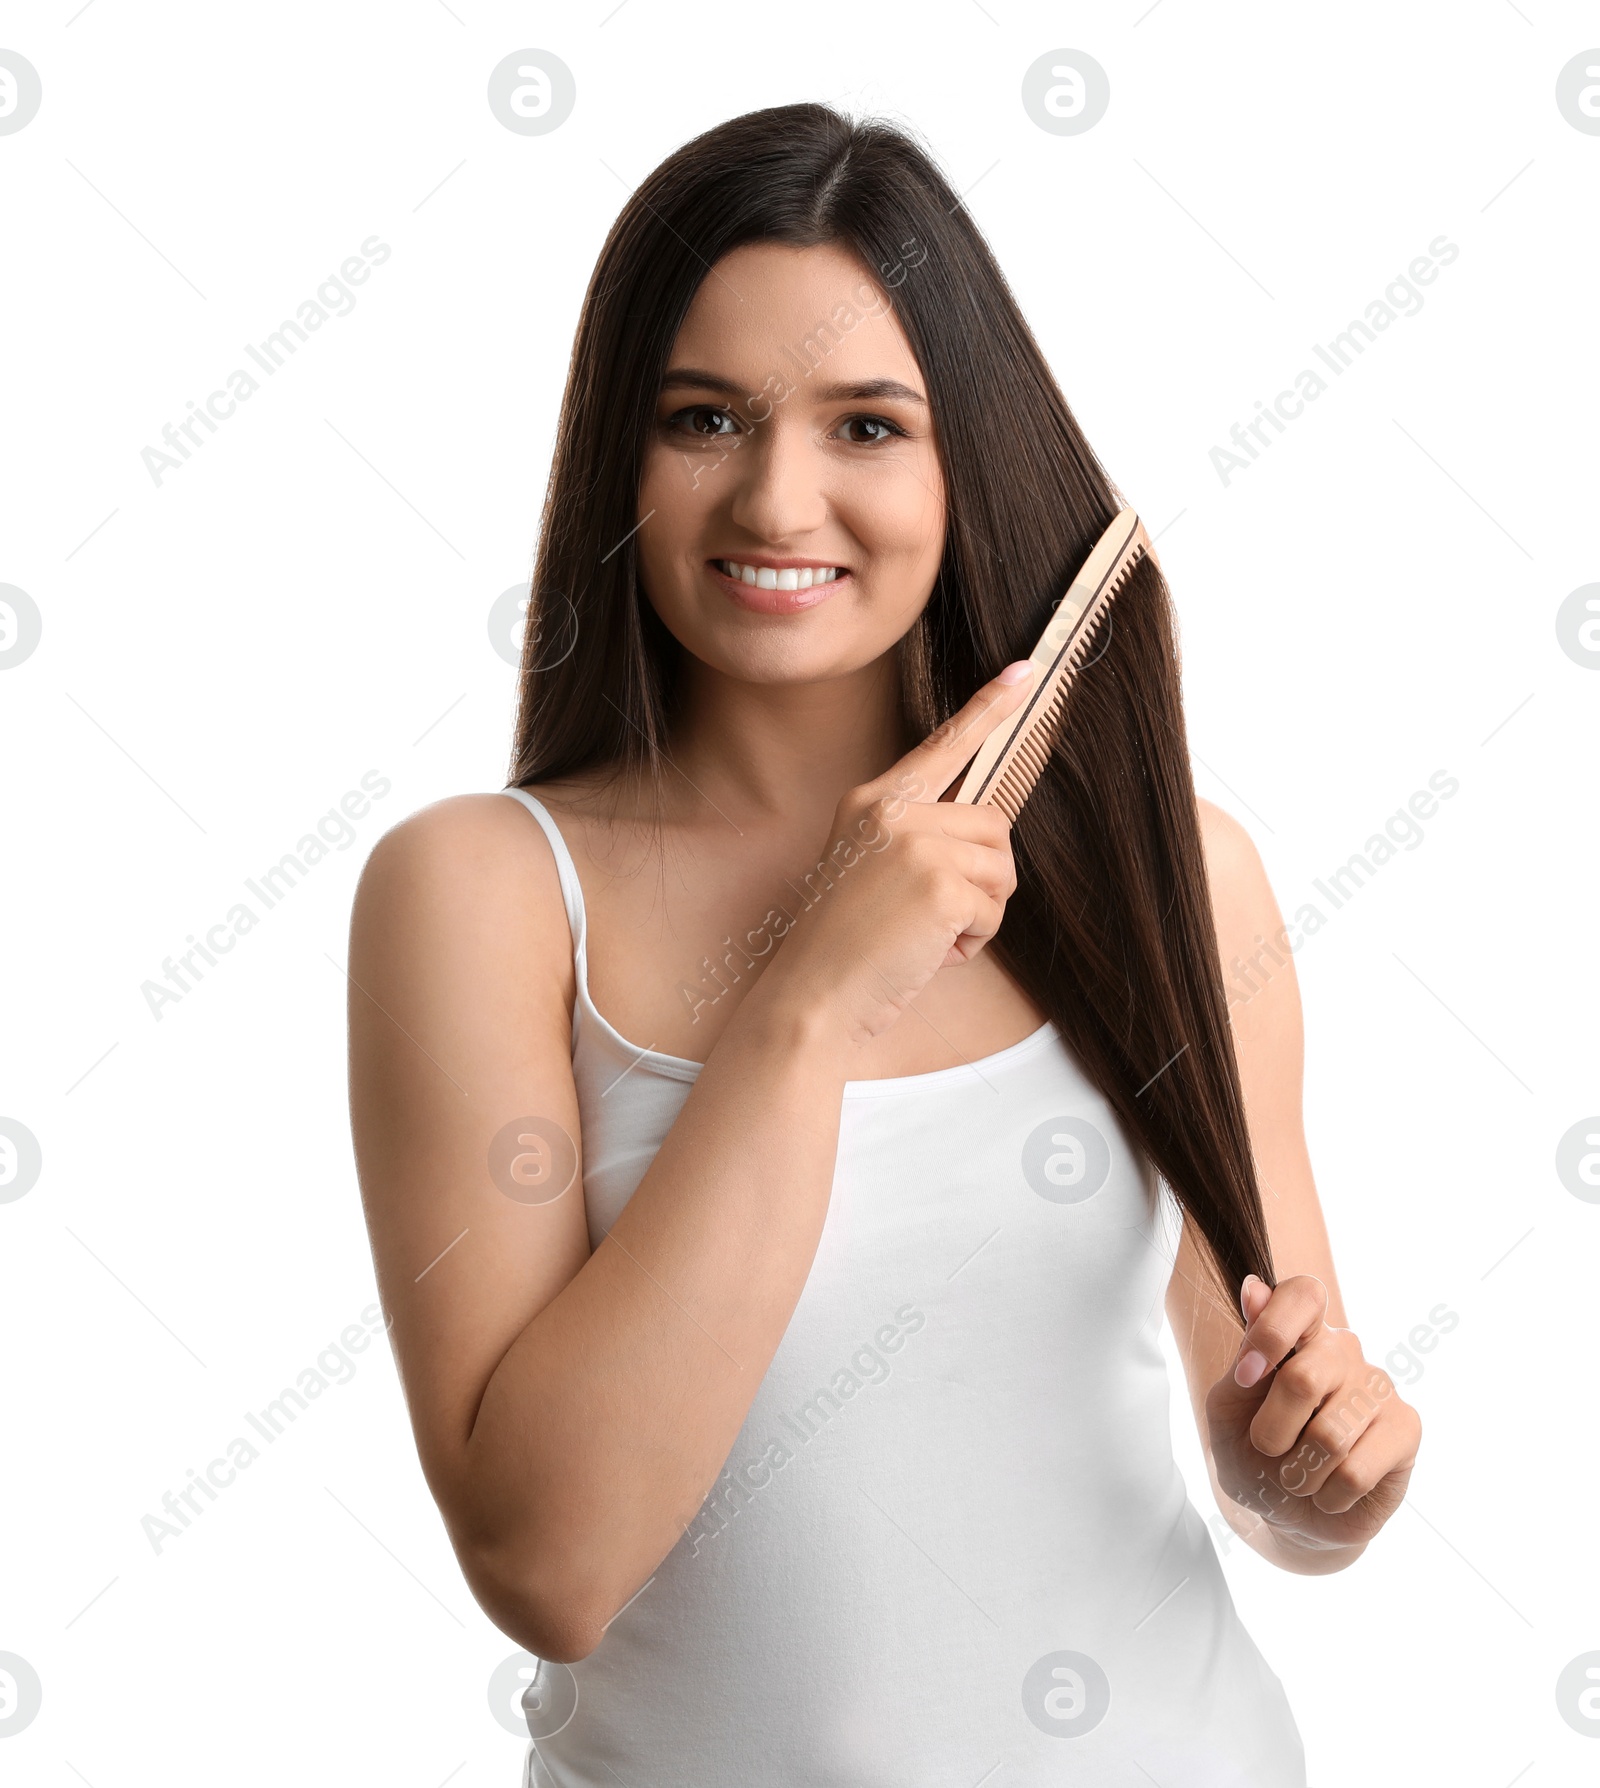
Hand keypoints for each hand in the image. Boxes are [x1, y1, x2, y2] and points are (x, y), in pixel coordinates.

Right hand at [755, 661, 1036, 1047]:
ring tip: (924, 935)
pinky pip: (993, 910)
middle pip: (993, 823)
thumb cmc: (843, 949)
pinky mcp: (940, 883)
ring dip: (978, 914)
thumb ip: (916, 841)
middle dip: (983, 878)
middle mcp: (892, 810)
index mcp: (872, 802)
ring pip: (1000, 869)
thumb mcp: (869, 872)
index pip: (943, 746)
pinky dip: (972, 942)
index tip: (1025, 674)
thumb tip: (985, 837)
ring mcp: (916, 843)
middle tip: (934, 916)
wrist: (811, 996)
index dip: (989, 709)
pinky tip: (927, 953)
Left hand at [1205, 1273, 1421, 1555]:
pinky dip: (1328, 1494)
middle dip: (1271, 1431)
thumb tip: (1254, 1288)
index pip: (1303, 1295)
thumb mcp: (1229, 1408)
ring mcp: (1380, 1387)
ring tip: (1301, 1474)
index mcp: (1301, 1333)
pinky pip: (1355, 1471)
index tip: (1246, 1377)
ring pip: (1329, 1436)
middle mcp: (1344, 1350)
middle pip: (1305, 1378)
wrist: (1288, 1513)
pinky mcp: (1406, 1429)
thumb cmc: (1254, 1452)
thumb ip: (1243, 1356)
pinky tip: (1331, 1491)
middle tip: (1268, 1449)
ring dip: (1299, 1471)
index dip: (1272, 1330)